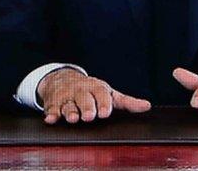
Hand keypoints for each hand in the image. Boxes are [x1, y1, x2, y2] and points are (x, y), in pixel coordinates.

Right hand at [36, 67, 150, 123]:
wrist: (62, 78)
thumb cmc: (91, 90)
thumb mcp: (109, 93)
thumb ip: (127, 102)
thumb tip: (147, 106)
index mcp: (96, 88)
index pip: (102, 94)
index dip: (103, 103)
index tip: (105, 112)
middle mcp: (81, 91)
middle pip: (84, 99)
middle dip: (86, 107)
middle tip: (89, 116)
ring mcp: (67, 97)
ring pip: (68, 105)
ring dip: (70, 112)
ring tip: (73, 118)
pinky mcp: (53, 103)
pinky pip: (51, 109)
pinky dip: (51, 113)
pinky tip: (51, 118)